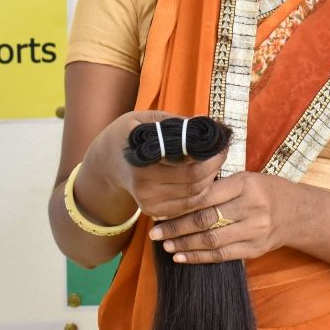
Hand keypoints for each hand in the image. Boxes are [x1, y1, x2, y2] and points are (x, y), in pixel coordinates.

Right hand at [84, 109, 226, 220]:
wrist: (106, 162)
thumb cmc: (130, 134)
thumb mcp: (146, 119)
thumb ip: (175, 123)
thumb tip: (206, 125)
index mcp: (143, 159)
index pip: (188, 161)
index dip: (210, 154)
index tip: (221, 142)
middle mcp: (144, 184)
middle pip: (194, 180)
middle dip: (215, 166)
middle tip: (223, 151)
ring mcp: (147, 201)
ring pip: (194, 196)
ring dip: (211, 179)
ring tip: (215, 162)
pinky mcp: (151, 211)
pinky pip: (186, 206)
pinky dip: (200, 193)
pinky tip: (204, 177)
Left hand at [147, 171, 292, 263]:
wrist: (297, 213)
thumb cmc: (266, 191)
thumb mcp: (247, 179)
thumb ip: (220, 187)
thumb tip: (181, 196)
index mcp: (246, 184)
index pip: (207, 195)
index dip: (181, 204)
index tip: (162, 208)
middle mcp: (251, 207)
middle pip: (206, 219)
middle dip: (176, 227)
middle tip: (155, 232)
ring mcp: (254, 230)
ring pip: (211, 240)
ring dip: (184, 244)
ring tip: (165, 244)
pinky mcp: (254, 249)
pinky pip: (221, 255)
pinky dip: (199, 257)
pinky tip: (181, 256)